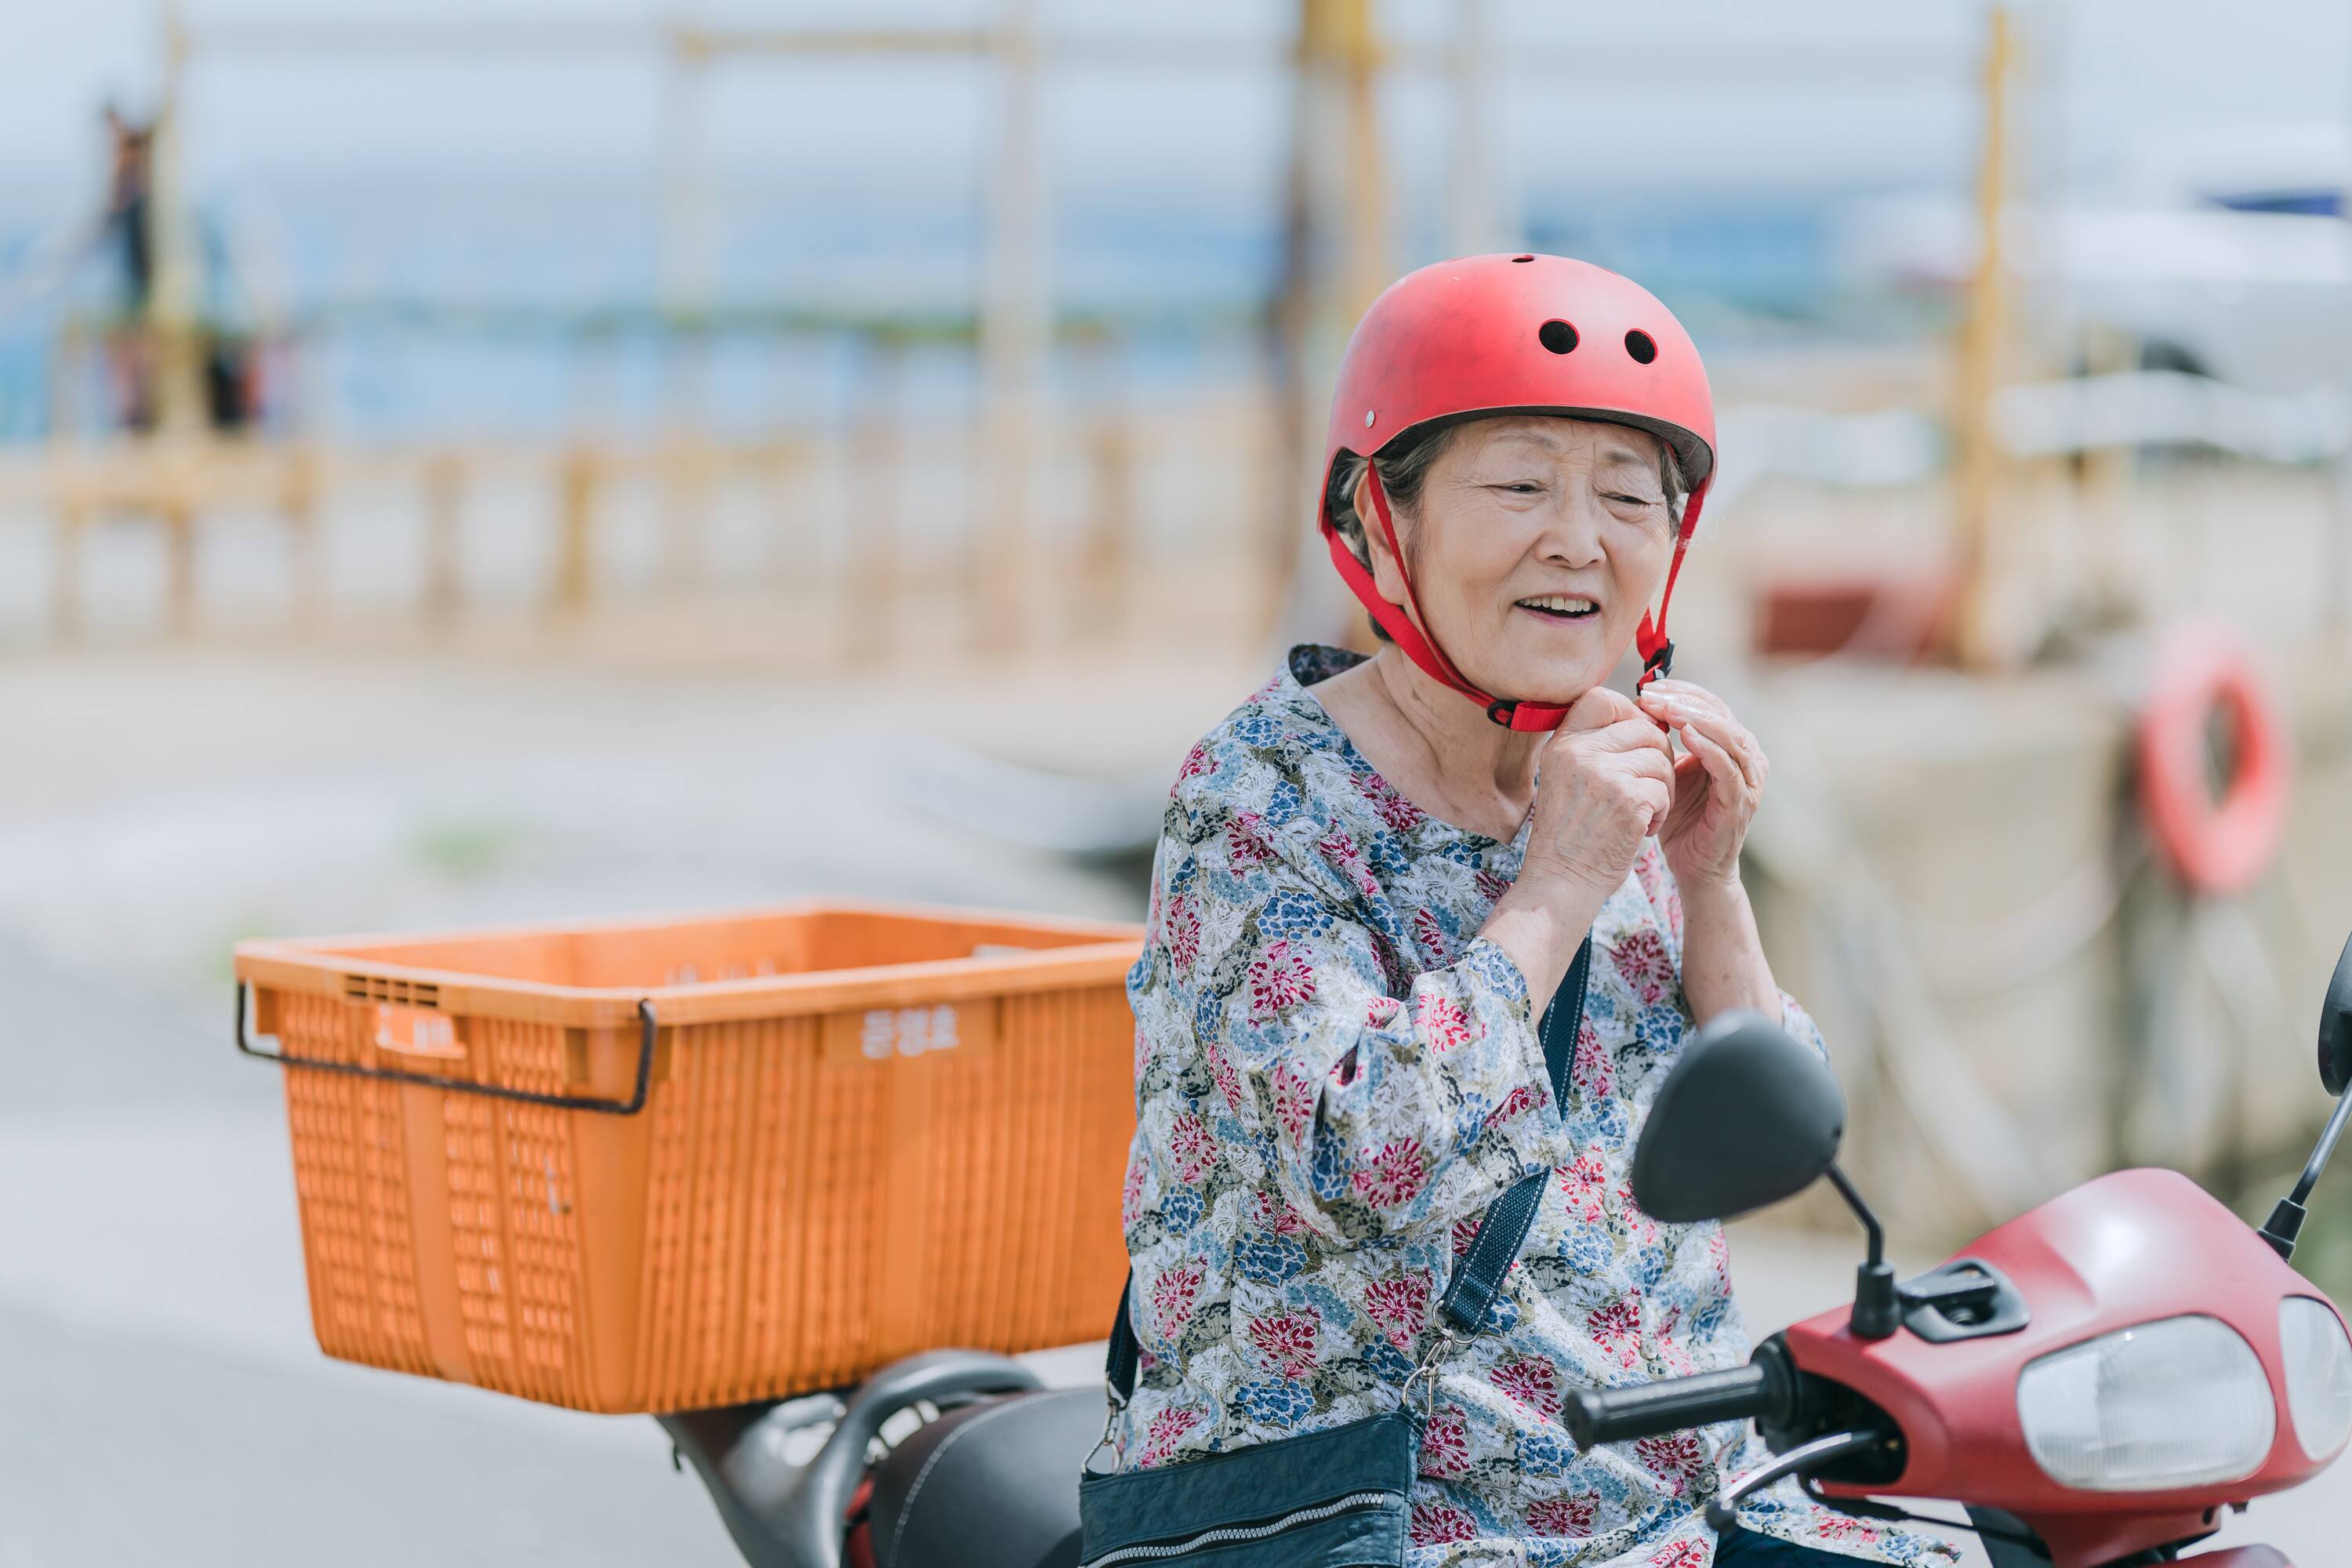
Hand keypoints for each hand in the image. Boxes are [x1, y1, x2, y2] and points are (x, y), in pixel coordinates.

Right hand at [1521, 685, 1675, 900]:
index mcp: (1561, 743)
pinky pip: (1665, 788)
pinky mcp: (1628, 799)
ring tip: (1641, 812)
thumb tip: (1641, 719)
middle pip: (1643, 729)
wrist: (1561, 882)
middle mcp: (1578, 752)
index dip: (1629, 714)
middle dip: (1656, 757)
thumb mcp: (1564, 778)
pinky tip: (1641, 828)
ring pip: (1660, 759)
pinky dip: (1661, 811)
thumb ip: (1592, 746)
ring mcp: (1603, 774)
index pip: (1602, 698)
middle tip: (1645, 787)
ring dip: (1662, 788)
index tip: (1634, 743)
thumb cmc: (1569, 834)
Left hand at [1637, 679, 1767, 890]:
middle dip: (1684, 700)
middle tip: (1651, 695)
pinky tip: (1686, 736)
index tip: (1646, 687)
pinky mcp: (1742, 802)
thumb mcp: (1667, 771)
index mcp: (1730, 744)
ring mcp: (1748, 779)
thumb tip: (1634, 707)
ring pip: (1729, 736)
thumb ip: (1661, 742)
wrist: (1694, 867)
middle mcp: (1747, 757)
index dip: (1680, 691)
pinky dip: (1709, 749)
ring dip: (1697, 718)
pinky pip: (1729, 769)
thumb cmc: (1679, 818)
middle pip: (1720, 713)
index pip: (1709, 704)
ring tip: (1667, 710)